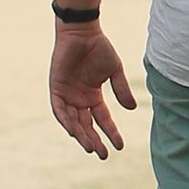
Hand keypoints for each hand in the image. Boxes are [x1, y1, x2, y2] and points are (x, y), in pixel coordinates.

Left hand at [50, 25, 136, 157]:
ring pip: (73, 122)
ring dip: (81, 135)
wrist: (82, 33)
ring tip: (90, 147)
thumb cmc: (99, 48)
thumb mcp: (115, 71)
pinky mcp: (56, 89)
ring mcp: (67, 95)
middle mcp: (79, 99)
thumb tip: (132, 109)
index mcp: (93, 96)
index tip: (120, 146)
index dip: (111, 132)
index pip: (103, 119)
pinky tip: (74, 131)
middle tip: (103, 155)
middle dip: (94, 140)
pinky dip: (66, 121)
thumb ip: (121, 90)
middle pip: (86, 125)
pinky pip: (59, 110)